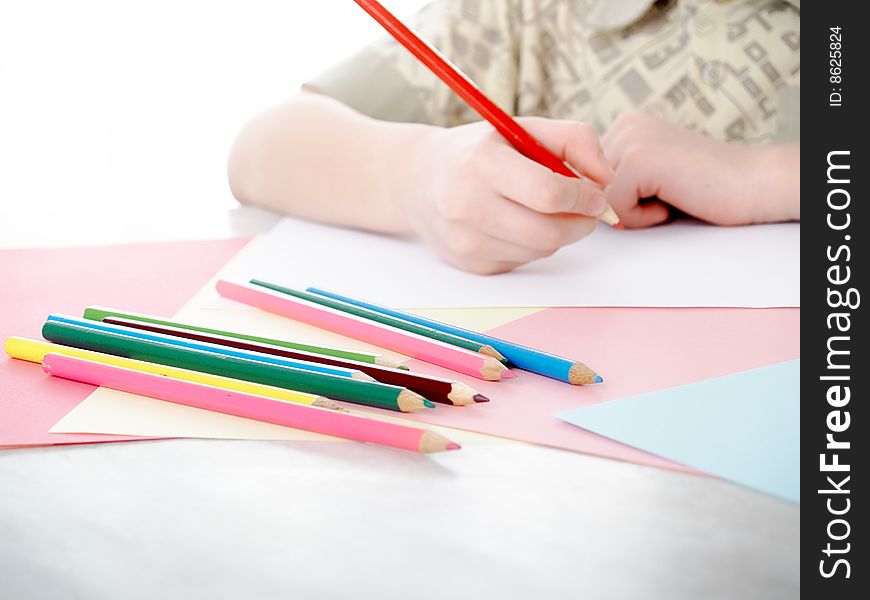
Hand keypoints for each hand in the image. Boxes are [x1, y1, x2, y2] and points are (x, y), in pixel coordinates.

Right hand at [399, 117, 612, 273]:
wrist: (418, 180)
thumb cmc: (479, 151)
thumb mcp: (521, 128)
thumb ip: (574, 140)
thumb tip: (605, 178)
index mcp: (482, 163)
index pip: (548, 193)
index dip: (584, 197)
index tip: (596, 194)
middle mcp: (467, 205)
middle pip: (549, 232)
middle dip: (581, 222)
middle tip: (587, 209)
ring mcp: (466, 240)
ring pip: (541, 250)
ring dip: (558, 233)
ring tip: (547, 210)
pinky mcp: (470, 263)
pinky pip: (524, 261)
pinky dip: (533, 245)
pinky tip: (518, 223)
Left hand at [601, 111, 799, 227]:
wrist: (755, 184)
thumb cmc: (704, 189)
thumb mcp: (648, 178)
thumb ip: (613, 180)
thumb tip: (572, 199)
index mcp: (624, 127)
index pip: (586, 179)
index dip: (615, 200)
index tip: (655, 192)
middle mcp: (623, 125)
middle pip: (589, 190)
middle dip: (622, 206)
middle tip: (666, 194)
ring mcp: (631, 139)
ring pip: (599, 200)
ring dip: (633, 212)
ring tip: (670, 195)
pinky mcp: (639, 160)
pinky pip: (614, 208)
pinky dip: (643, 218)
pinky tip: (674, 201)